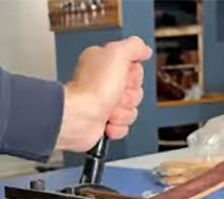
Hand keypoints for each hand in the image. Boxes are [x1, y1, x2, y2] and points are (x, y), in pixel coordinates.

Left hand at [56, 36, 151, 151]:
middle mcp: (104, 83)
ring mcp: (104, 104)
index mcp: (106, 63)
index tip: (125, 76)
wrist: (80, 117)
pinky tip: (107, 121)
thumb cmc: (93, 88)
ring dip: (123, 113)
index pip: (135, 70)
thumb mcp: (117, 54)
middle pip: (136, 92)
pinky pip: (123, 126)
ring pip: (131, 111)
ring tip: (109, 109)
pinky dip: (117, 126)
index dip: (134, 77)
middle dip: (129, 97)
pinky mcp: (104, 122)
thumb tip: (144, 49)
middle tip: (116, 94)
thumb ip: (134, 47)